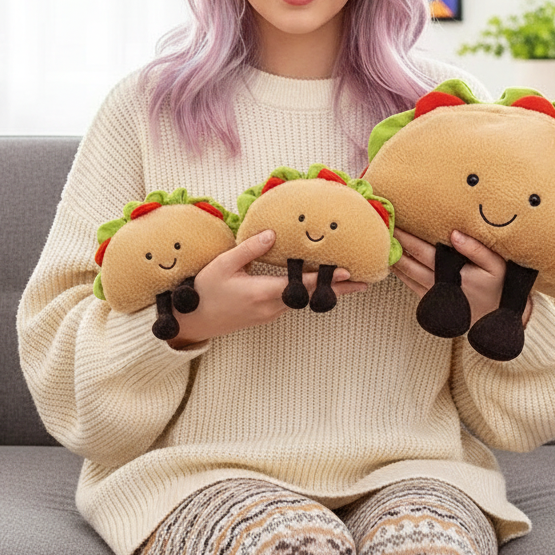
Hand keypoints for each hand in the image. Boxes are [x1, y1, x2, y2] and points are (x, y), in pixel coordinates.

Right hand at [166, 230, 367, 348]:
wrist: (190, 320)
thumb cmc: (204, 290)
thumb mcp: (224, 264)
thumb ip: (250, 248)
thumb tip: (275, 234)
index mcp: (263, 293)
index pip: (302, 285)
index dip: (326, 278)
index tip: (348, 272)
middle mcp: (271, 307)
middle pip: (310, 296)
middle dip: (337, 289)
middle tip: (364, 282)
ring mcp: (269, 314)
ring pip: (302, 300)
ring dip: (323, 290)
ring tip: (346, 280)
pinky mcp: (264, 315)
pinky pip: (291, 302)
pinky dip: (307, 293)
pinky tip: (314, 284)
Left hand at [392, 228, 532, 326]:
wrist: (497, 321)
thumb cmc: (498, 288)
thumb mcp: (496, 267)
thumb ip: (476, 249)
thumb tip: (453, 233)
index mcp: (451, 272)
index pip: (421, 251)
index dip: (405, 236)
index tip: (394, 221)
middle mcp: (437, 284)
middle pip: (407, 261)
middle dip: (392, 243)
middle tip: (378, 226)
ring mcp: (432, 294)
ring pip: (405, 274)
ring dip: (391, 258)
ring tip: (378, 241)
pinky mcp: (430, 302)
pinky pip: (409, 285)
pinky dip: (398, 272)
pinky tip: (391, 260)